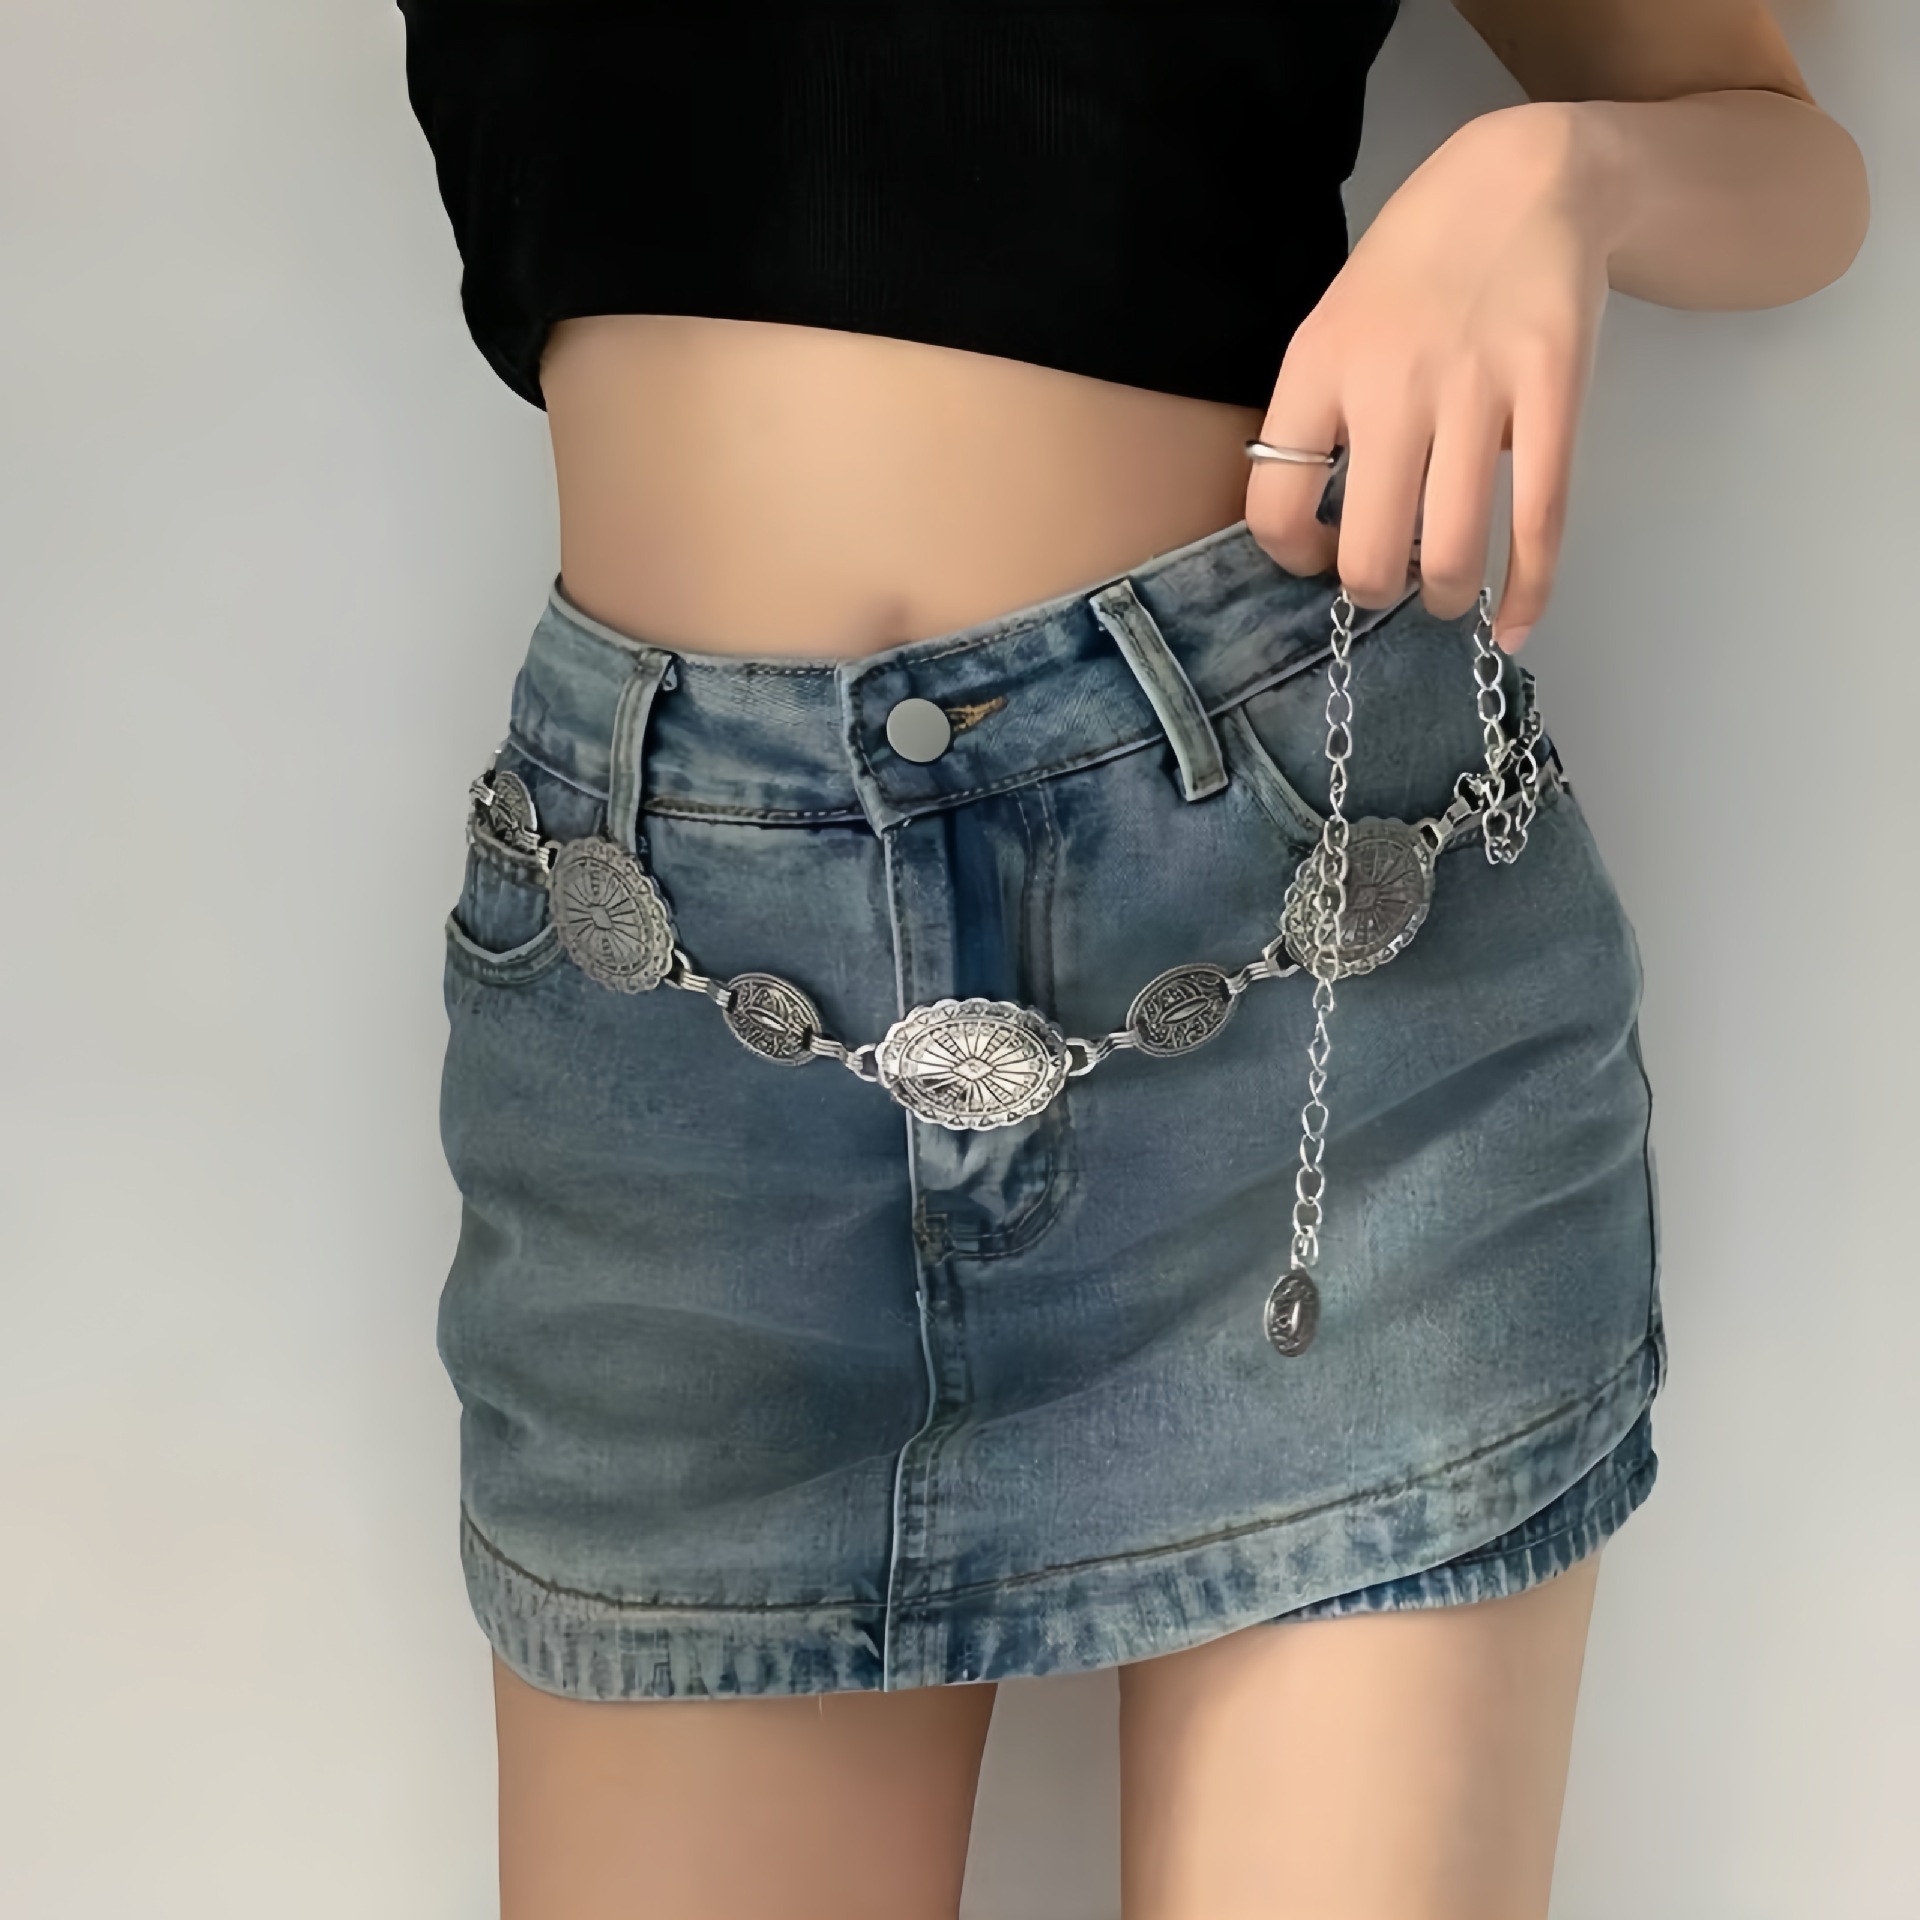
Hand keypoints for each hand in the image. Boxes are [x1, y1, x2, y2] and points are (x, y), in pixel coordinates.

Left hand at [1247, 103, 1613, 650]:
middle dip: (1375, 592)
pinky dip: (1528, 592)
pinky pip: (1540, 522)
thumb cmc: (1415, 264)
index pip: (1275, 506)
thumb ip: (1320, 416)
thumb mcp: (1335, 323)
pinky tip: (1512, 624)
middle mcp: (1391, 386)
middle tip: (1389, 583)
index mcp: (1319, 367)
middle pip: (1369, 551)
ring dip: (1446, 598)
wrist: (1524, 177)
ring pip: (1452, 551)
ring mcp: (1478, 392)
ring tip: (1446, 595)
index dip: (1293, 557)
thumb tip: (1311, 523)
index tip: (1316, 557)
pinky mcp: (1554, 396)